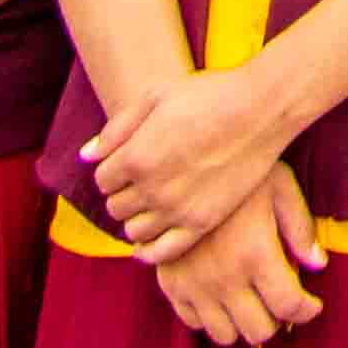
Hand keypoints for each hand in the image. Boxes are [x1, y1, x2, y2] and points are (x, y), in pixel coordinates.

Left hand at [84, 64, 291, 260]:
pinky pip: (161, 253)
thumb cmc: (209, 95)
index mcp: (135, 157)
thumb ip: (117, 129)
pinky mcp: (200, 224)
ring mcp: (176, 211)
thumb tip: (86, 155)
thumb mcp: (156, 96)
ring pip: (134, 231)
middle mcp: (151, 189)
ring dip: (137, 218)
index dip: (113, 169)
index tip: (130, 160)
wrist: (261, 110)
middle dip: (124, 194)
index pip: (102, 180)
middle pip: (115, 207)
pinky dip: (150, 250)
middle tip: (143, 180)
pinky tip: (153, 238)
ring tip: (154, 202)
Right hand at [152, 167, 325, 347]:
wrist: (181, 160)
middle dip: (276, 320)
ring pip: (225, 336)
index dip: (306, 311)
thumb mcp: (279, 186)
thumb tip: (319, 264)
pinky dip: (211, 317)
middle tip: (280, 301)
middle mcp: (224, 278)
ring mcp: (194, 285)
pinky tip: (222, 294)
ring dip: (243, 323)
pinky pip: (193, 323)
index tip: (311, 305)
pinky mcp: (171, 284)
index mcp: (255, 254)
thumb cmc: (240, 169)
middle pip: (258, 331)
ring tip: (252, 300)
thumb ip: (300, 228)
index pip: (288, 307)